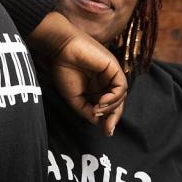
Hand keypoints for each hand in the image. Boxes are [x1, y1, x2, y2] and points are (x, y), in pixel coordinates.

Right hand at [27, 11, 126, 135]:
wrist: (61, 49)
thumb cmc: (64, 69)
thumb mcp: (73, 97)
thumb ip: (86, 110)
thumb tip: (98, 122)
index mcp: (96, 87)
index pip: (108, 106)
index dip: (109, 119)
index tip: (106, 132)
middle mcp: (105, 81)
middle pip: (117, 103)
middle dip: (114, 117)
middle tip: (108, 129)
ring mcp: (110, 74)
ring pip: (120, 97)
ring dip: (111, 107)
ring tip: (97, 110)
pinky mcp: (114, 68)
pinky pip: (120, 87)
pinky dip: (114, 97)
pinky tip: (102, 101)